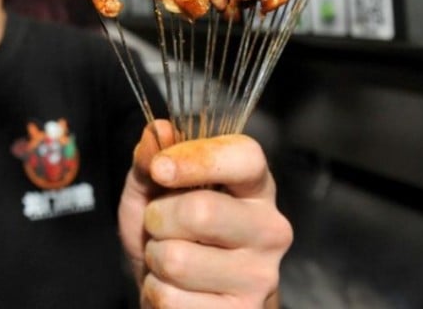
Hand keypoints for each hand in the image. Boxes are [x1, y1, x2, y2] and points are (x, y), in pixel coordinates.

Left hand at [118, 120, 292, 307]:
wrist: (186, 297)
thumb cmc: (174, 233)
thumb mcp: (154, 190)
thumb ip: (152, 159)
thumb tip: (157, 131)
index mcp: (254, 187)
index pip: (245, 157)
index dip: (197, 157)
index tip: (161, 168)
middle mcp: (269, 229)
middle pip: (201, 212)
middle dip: (158, 219)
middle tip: (160, 226)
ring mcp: (260, 277)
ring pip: (178, 260)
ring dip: (155, 259)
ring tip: (169, 259)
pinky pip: (171, 299)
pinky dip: (156, 293)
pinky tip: (176, 290)